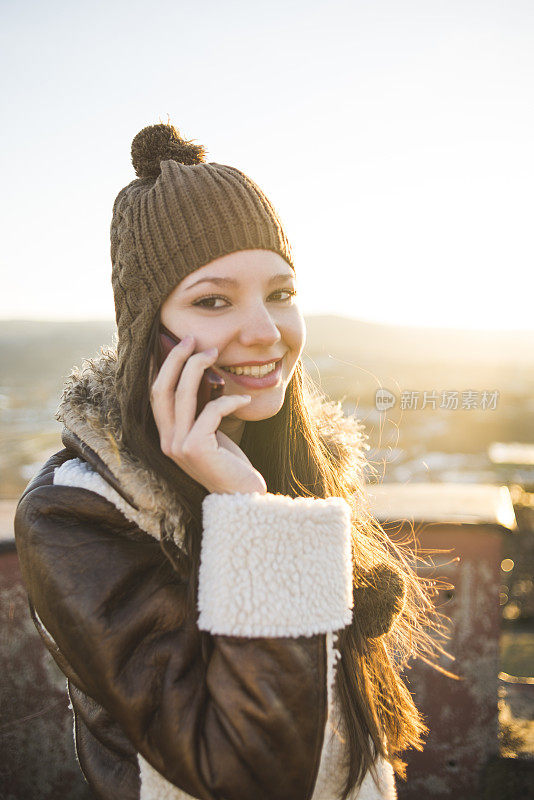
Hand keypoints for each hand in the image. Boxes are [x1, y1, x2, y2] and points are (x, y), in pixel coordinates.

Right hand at [150, 336, 266, 495]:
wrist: (242, 498)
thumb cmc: (230, 464)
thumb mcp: (211, 433)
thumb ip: (200, 411)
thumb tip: (203, 373)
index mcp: (166, 436)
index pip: (155, 394)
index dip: (160, 366)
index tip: (175, 343)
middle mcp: (166, 441)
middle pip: (161, 389)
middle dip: (175, 359)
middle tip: (192, 340)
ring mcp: (178, 446)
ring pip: (182, 394)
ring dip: (198, 368)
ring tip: (215, 354)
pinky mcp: (196, 449)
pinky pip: (211, 411)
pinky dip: (229, 400)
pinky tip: (245, 398)